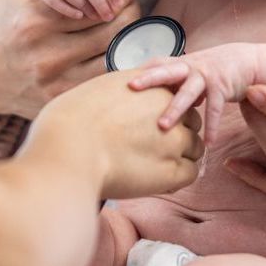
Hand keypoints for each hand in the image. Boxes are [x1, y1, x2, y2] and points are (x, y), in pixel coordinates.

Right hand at [0, 0, 140, 119]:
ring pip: (117, 51)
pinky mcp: (62, 100)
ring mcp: (54, 80)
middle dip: (131, 6)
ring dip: (132, 32)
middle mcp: (42, 51)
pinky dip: (123, 58)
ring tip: (127, 19)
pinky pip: (109, 76)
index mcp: (33, 16)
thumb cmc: (7, 14)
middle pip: (113, 23)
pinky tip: (120, 45)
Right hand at [33, 58, 204, 199]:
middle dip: (177, 132)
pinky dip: (178, 177)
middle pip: (190, 120)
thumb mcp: (99, 90)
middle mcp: (169, 108)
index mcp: (152, 84)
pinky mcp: (174, 170)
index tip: (150, 125)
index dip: (165, 112)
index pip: (175, 97)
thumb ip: (120, 92)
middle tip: (153, 146)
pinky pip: (191, 173)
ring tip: (155, 165)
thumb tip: (117, 98)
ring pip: (196, 147)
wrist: (70, 149)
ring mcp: (176, 139)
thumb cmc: (72, 121)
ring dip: (181, 155)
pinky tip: (158, 180)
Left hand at [128, 42, 257, 144]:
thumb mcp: (187, 74)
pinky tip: (209, 143)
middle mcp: (189, 67)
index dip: (135, 71)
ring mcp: (206, 76)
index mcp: (178, 64)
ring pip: (188, 92)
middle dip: (148, 79)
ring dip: (175, 109)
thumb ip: (168, 84)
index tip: (113, 79)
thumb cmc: (210, 71)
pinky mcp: (224, 86)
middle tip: (131, 88)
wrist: (245, 62)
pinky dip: (212, 126)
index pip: (153, 65)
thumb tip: (142, 99)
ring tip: (162, 126)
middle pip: (165, 71)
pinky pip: (216, 108)